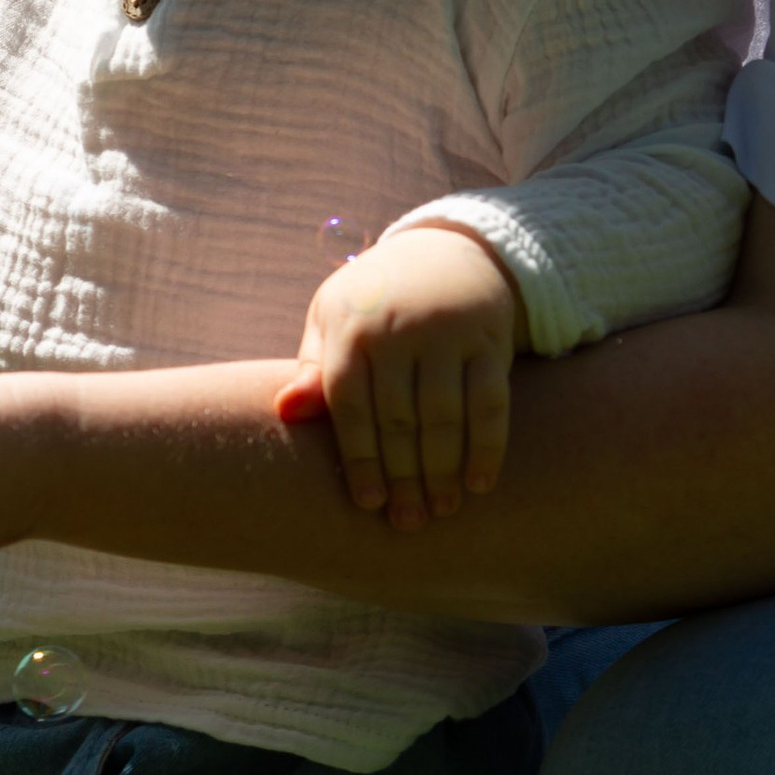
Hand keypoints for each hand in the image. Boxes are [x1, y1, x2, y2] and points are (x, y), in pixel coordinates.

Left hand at [274, 225, 519, 530]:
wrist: (445, 251)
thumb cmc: (376, 301)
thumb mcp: (334, 320)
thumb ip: (313, 369)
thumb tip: (284, 411)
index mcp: (352, 327)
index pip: (350, 405)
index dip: (359, 458)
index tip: (368, 504)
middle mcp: (398, 328)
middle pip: (398, 418)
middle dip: (403, 477)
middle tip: (408, 522)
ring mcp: (446, 332)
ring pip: (444, 415)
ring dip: (443, 470)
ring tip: (441, 508)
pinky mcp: (488, 337)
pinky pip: (490, 401)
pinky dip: (487, 446)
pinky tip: (479, 483)